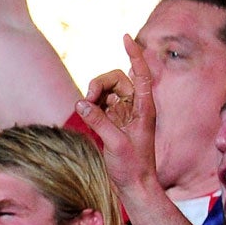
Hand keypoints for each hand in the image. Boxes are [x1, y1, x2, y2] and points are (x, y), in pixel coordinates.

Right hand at [74, 36, 160, 191]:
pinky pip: (102, 105)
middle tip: (86, 100)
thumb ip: (99, 121)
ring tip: (84, 109)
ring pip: (108, 91)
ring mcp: (125, 115)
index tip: (124, 37)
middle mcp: (136, 107)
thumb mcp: (115, 144)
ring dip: (94, 95)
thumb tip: (81, 103)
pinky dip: (92, 105)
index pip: (141, 72)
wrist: (135, 186)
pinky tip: (86, 113)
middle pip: (118, 79)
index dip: (134, 53)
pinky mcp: (115, 124)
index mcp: (144, 107)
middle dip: (100, 83)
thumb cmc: (131, 167)